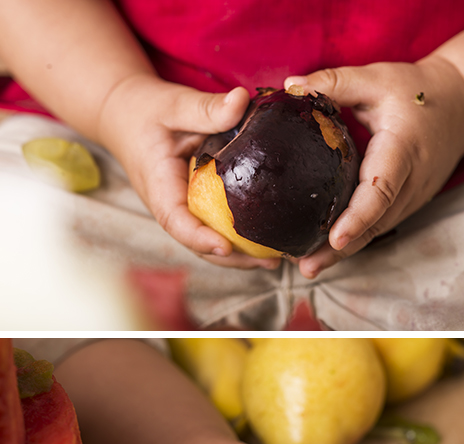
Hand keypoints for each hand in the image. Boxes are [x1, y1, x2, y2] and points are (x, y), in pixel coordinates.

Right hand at [97, 75, 280, 269]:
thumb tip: (241, 99)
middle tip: (271, 263)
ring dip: (240, 255)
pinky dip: (239, 238)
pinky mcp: (194, 204)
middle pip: (197, 242)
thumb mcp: (174, 104)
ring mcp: (182, 208)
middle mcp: (169, 204)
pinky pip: (215, 226)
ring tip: (276, 260)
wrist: (125, 114)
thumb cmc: (146, 110)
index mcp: (159, 184)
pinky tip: (269, 241)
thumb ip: (206, 107)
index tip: (225, 248)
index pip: (175, 219)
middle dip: (232, 258)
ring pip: (207, 240)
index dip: (199, 237)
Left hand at [283, 56, 463, 278]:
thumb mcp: (376, 78)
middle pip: (376, 222)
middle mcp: (412, 181)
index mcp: (402, 149)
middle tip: (307, 266)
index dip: (359, 216)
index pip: (381, 189)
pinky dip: (355, 237)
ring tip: (309, 264)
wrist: (459, 107)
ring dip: (344, 251)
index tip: (335, 238)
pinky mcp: (408, 202)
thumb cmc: (418, 92)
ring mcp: (413, 196)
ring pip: (377, 229)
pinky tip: (326, 249)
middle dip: (342, 248)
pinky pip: (380, 224)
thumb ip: (334, 82)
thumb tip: (289, 88)